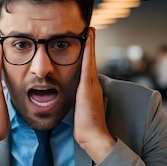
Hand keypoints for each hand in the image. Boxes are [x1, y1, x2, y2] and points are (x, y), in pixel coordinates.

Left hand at [74, 27, 115, 162]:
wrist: (93, 136)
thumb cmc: (85, 127)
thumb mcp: (80, 110)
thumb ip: (78, 101)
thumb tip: (72, 98)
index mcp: (90, 89)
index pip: (88, 67)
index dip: (88, 54)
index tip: (86, 42)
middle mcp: (93, 84)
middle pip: (91, 60)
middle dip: (90, 44)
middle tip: (90, 29)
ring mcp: (92, 85)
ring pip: (90, 60)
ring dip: (90, 44)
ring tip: (90, 30)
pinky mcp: (88, 87)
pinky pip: (87, 65)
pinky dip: (88, 52)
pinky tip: (86, 41)